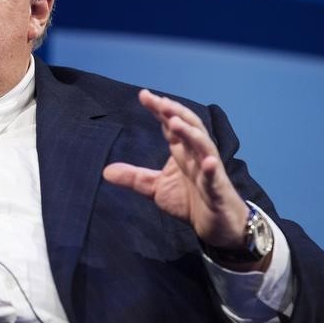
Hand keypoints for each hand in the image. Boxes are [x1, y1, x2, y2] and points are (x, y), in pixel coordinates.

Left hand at [103, 89, 250, 251]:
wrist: (218, 227)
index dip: (159, 110)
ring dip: (190, 133)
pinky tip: (208, 162)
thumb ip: (134, 178)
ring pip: (203, 146)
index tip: (144, 95)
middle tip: (159, 101)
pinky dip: (211, 169)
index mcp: (182, 152)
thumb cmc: (190, 202)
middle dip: (175, 113)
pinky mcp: (217, 190)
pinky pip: (214, 178)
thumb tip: (105, 171)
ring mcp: (209, 171)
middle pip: (188, 128)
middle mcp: (197, 156)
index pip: (171, 125)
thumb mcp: (156, 189)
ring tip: (175, 122)